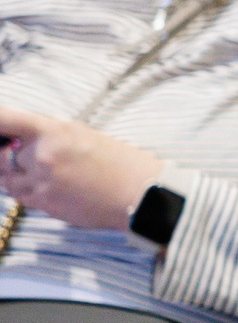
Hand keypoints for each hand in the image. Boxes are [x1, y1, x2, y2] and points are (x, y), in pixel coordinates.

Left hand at [0, 103, 163, 230]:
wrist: (140, 194)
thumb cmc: (120, 163)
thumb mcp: (83, 135)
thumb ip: (48, 136)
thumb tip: (18, 140)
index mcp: (54, 130)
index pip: (4, 119)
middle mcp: (43, 154)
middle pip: (3, 154)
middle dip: (12, 156)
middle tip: (30, 157)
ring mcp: (41, 181)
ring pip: (6, 178)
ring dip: (17, 175)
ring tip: (44, 174)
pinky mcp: (43, 203)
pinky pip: (20, 196)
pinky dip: (27, 191)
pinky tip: (50, 188)